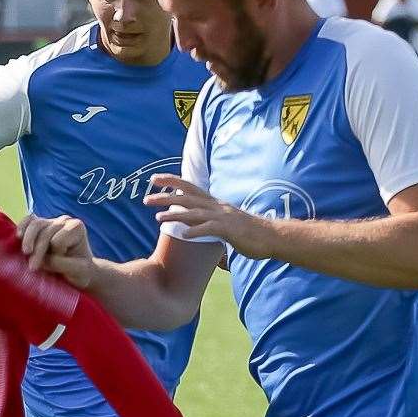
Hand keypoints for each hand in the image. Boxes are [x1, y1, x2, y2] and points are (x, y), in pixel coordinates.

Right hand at [19, 213, 94, 287]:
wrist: (75, 272)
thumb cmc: (79, 270)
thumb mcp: (78, 270)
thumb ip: (62, 264)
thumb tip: (42, 260)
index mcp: (77, 227)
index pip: (60, 239)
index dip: (57, 253)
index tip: (62, 264)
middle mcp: (64, 220)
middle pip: (46, 232)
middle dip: (38, 250)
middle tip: (33, 268)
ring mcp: (50, 221)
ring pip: (35, 224)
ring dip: (28, 240)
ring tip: (26, 253)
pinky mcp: (39, 225)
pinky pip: (28, 220)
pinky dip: (22, 227)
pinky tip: (18, 236)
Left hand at [144, 174, 274, 257]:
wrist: (270, 236)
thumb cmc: (246, 232)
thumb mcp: (222, 222)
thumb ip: (205, 220)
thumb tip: (187, 223)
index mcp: (214, 203)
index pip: (189, 187)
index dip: (171, 181)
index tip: (154, 180)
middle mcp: (216, 206)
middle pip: (187, 197)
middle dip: (166, 196)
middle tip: (146, 198)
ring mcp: (223, 217)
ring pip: (195, 212)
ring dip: (176, 214)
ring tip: (158, 217)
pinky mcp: (229, 230)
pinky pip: (210, 229)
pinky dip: (196, 230)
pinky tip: (184, 234)